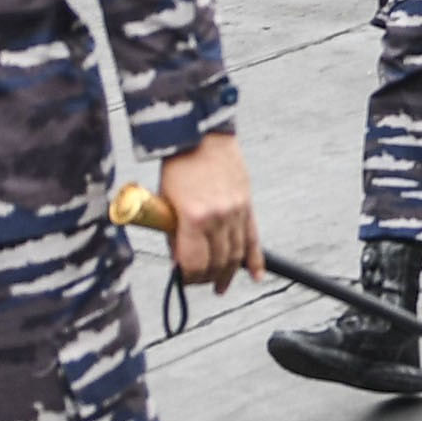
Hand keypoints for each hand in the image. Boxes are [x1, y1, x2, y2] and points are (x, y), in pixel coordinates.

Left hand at [156, 131, 260, 290]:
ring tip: (220, 285)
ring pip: (236, 254)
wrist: (201, 135)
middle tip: (198, 282)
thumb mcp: (166, 201)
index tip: (182, 279)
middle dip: (206, 277)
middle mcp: (218, 217)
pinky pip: (253, 238)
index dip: (188, 277)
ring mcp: (236, 212)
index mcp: (193, 217)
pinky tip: (256, 276)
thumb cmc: (178, 165)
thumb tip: (178, 260)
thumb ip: (173, 233)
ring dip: (228, 274)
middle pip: (217, 262)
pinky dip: (255, 260)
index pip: (194, 263)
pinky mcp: (246, 205)